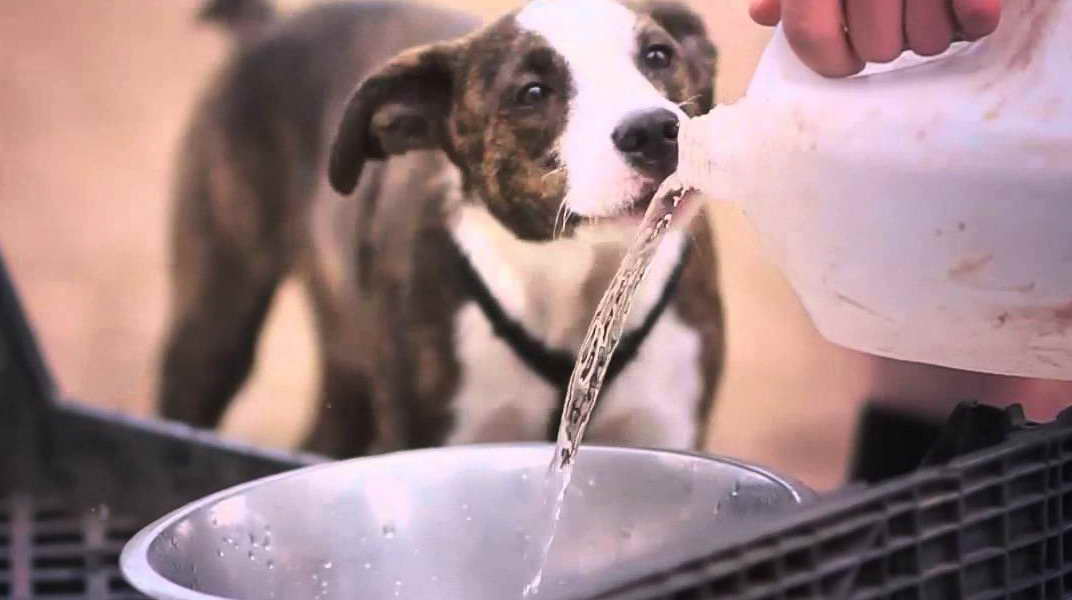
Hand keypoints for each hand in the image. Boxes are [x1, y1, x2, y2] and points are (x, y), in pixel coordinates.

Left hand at [749, 0, 1001, 76]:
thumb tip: (763, 14)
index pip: (811, 36)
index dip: (829, 60)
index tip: (845, 61)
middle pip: (878, 48)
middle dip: (889, 40)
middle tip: (897, 12)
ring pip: (928, 42)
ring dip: (933, 29)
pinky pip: (975, 19)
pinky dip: (973, 16)